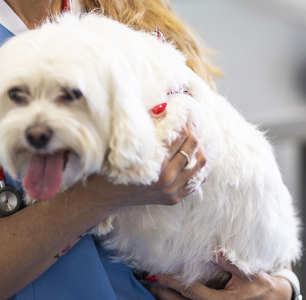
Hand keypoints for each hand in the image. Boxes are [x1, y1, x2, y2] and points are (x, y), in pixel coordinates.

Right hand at [82, 123, 205, 208]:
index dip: (182, 121)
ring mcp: (172, 191)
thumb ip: (147, 126)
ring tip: (192, 137)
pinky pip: (196, 181)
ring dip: (198, 148)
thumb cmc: (113, 166)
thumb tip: (165, 107)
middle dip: (192, 130)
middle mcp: (167, 180)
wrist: (105, 196)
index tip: (182, 113)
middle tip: (189, 121)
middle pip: (192, 147)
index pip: (179, 135)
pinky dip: (197, 166)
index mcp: (156, 165)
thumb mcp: (128, 145)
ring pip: (199, 164)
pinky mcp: (174, 198)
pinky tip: (192, 156)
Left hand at [145, 261, 291, 299]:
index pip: (192, 292)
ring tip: (152, 287)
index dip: (173, 284)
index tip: (158, 275)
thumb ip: (232, 264)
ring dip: (166, 298)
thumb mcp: (249, 274)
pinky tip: (166, 294)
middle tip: (147, 281)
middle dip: (163, 293)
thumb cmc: (260, 287)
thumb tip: (217, 251)